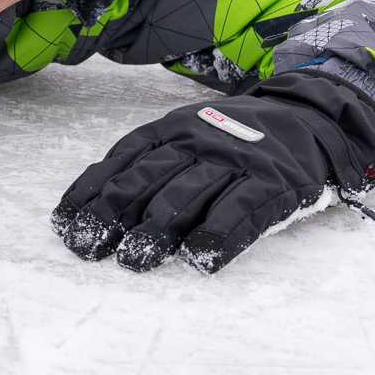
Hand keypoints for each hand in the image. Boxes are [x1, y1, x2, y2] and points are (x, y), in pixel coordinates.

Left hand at [51, 74, 374, 273]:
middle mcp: (197, 140)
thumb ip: (146, 161)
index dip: (89, 192)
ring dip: (155, 231)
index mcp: (170, 129)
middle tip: (89, 248)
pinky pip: (240, 211)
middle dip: (111, 215)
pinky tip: (198, 260)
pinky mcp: (273, 182)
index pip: (120, 160)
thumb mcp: (186, 133)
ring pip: (186, 196)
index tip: (64, 224)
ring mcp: (236, 160)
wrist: (310, 113)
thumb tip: (92, 202)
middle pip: (145, 180)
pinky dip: (217, 237)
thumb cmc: (234, 137)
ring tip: (133, 259)